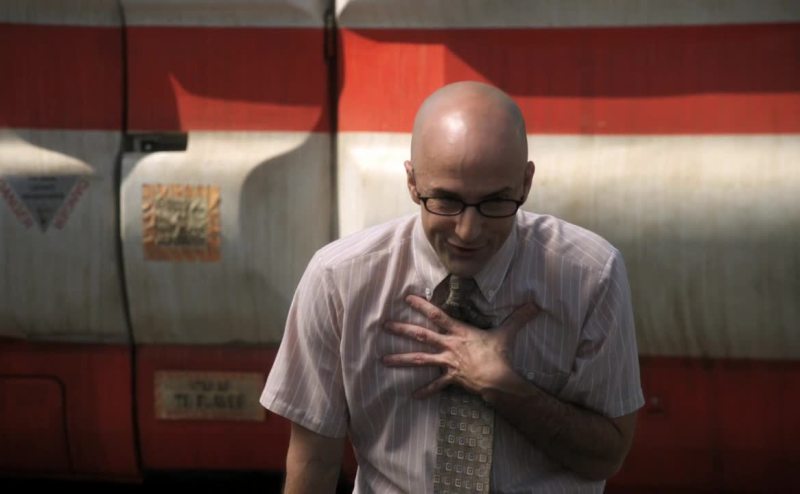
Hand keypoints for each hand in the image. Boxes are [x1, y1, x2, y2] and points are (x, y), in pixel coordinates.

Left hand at [382, 295, 537, 398]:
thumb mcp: (507, 333)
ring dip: (401, 360)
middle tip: (383, 325)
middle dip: (401, 330)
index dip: (421, 305)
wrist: (498, 379)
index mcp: (458, 332)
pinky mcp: (450, 378)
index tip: (406, 298)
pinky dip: (425, 391)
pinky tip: (412, 396)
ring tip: (383, 360)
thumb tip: (535, 304)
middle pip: (421, 335)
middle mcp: (448, 346)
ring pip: (420, 360)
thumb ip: (519, 317)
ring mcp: (447, 363)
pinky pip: (436, 386)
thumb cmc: (499, 355)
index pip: (437, 315)